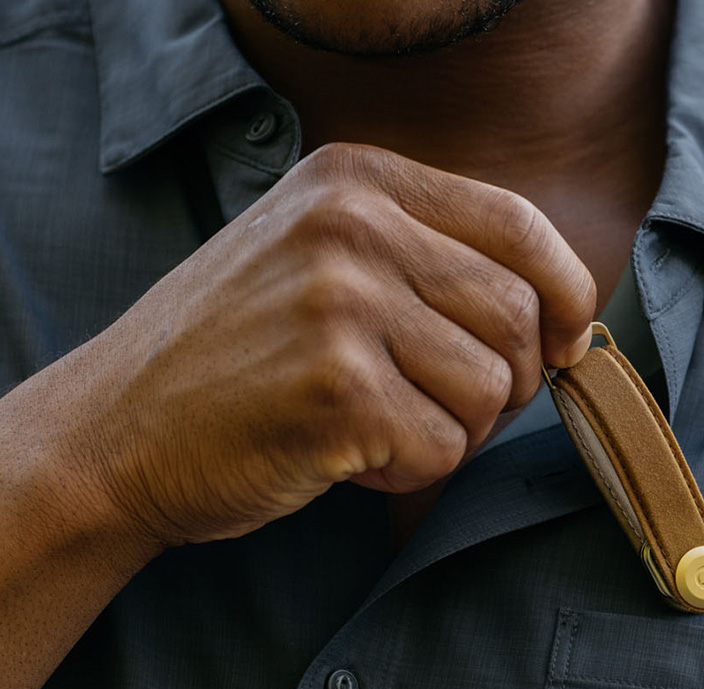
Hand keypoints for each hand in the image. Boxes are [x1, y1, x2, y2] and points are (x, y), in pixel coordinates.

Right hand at [23, 142, 595, 547]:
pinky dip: (411, 472)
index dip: (567, 295)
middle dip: (505, 382)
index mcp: (358, 180)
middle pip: (519, 315)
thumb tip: (567, 316)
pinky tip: (347, 457)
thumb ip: (430, 257)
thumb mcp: (322, 256)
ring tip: (376, 427)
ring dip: (452, 431)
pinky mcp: (337, 389)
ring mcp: (342, 303)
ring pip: (493, 387)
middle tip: (440, 407)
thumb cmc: (238, 355)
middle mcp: (353, 227)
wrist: (114, 430)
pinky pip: (445, 448)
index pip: (521, 225)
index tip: (567, 345)